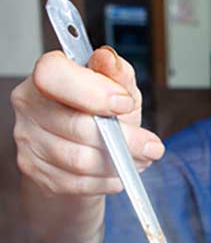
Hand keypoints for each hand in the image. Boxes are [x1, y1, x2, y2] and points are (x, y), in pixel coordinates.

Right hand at [12, 46, 163, 196]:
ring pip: (80, 160)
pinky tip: (118, 173)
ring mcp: (28, 140)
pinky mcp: (35, 171)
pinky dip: (106, 181)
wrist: (83, 150)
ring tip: (139, 159)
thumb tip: (108, 59)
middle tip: (151, 145)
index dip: (93, 92)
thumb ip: (117, 74)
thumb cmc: (99, 113)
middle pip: (76, 126)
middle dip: (124, 139)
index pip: (55, 76)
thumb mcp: (117, 88)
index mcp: (47, 75)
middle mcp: (30, 105)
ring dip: (119, 164)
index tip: (125, 104)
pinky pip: (77, 183)